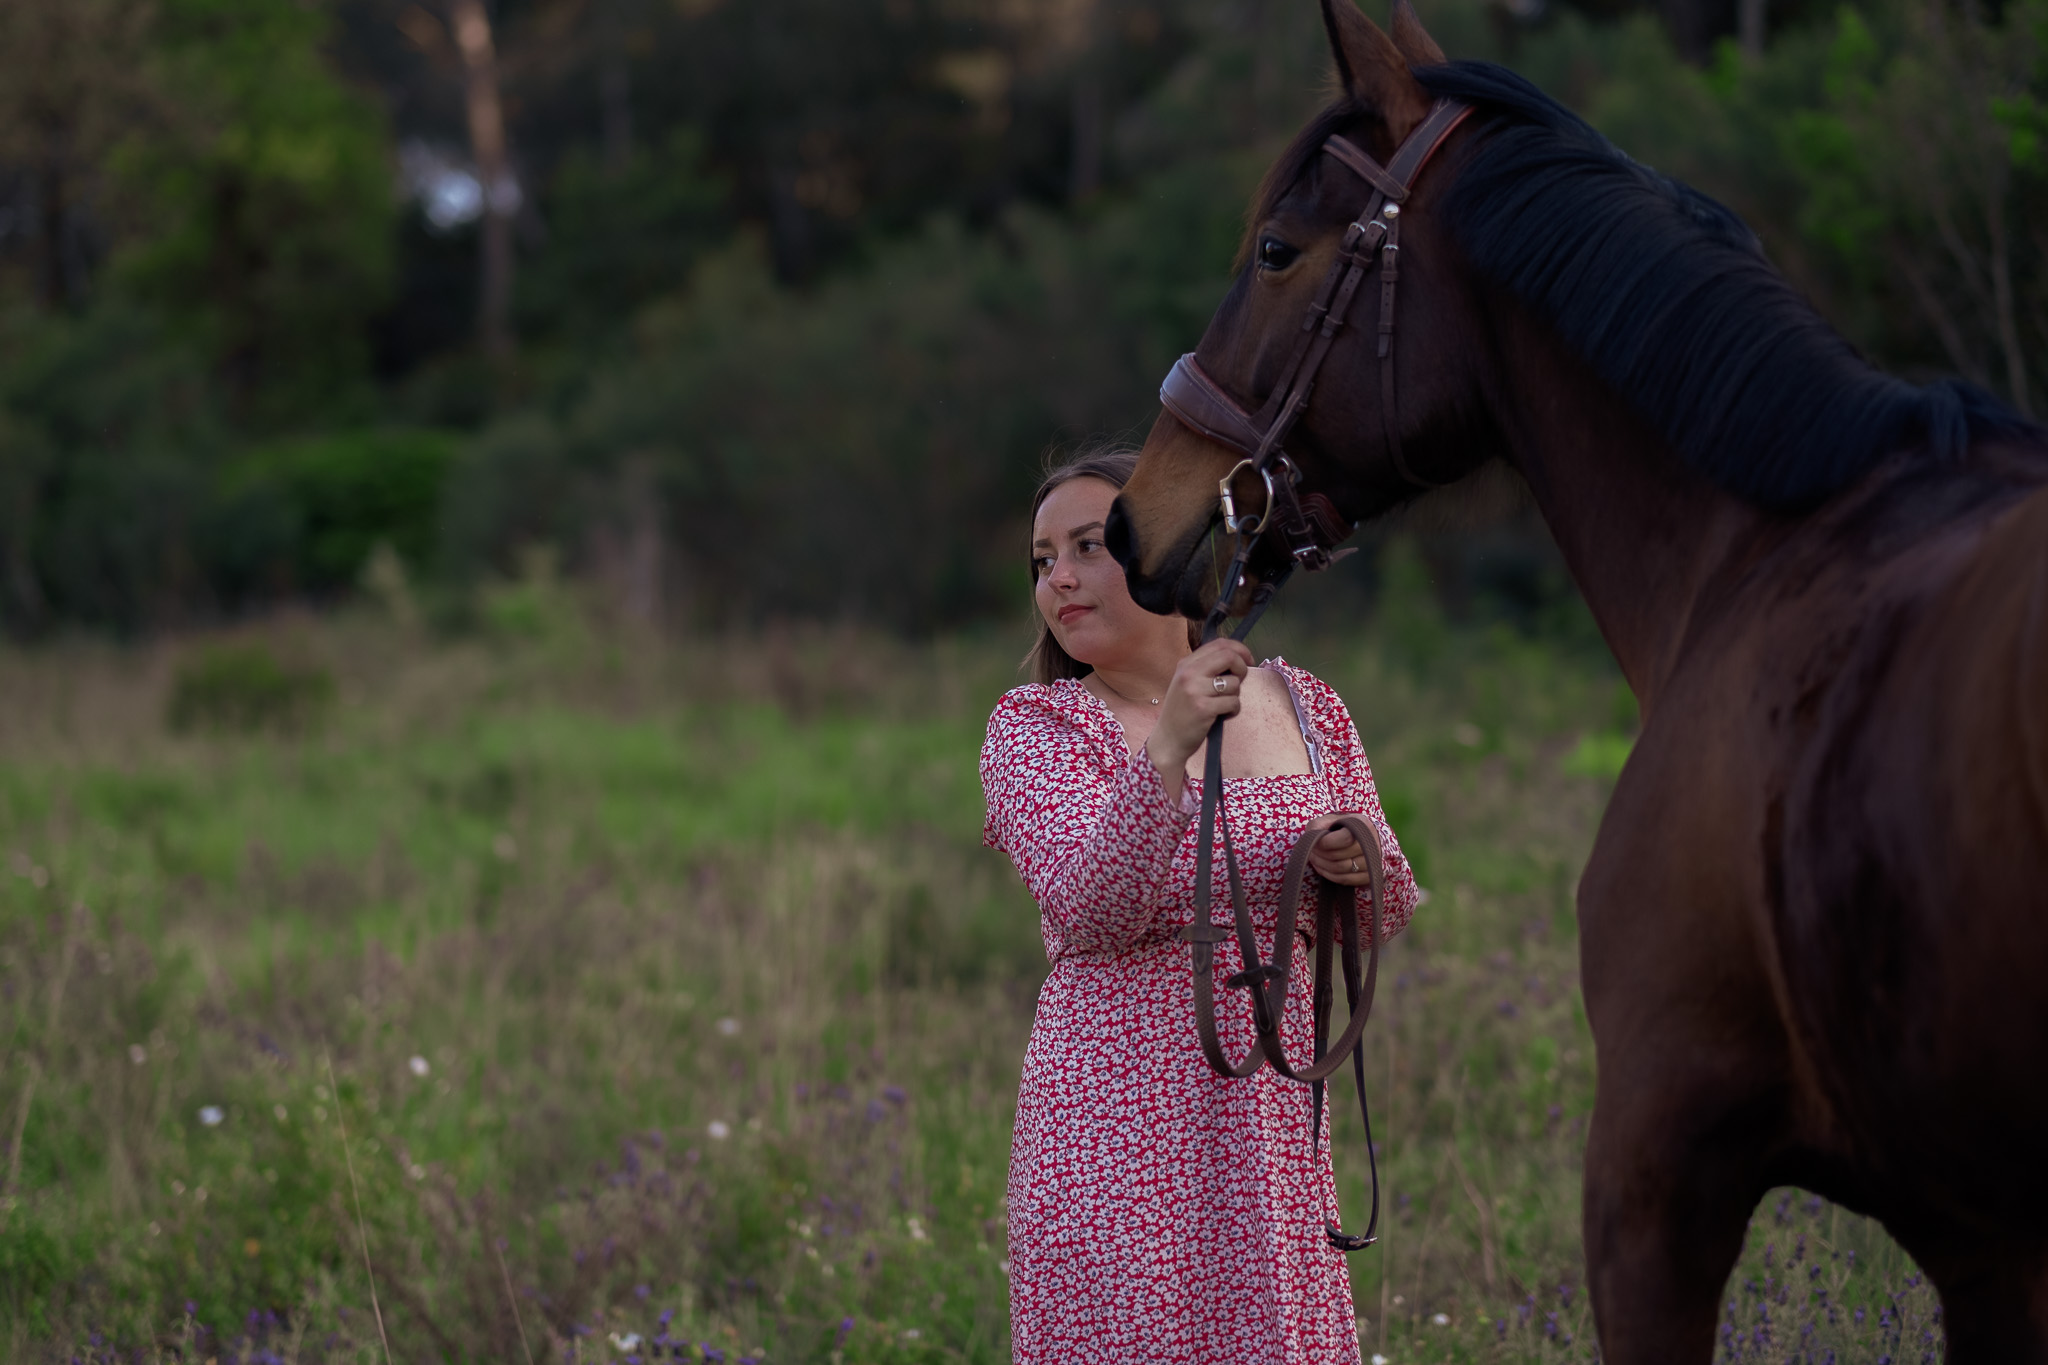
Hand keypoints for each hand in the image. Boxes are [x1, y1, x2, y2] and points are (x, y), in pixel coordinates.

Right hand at [1147, 638, 1253, 794]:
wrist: (1168, 740)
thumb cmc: (1182, 712)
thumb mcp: (1187, 683)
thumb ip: (1206, 668)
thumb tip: (1238, 657)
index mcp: (1186, 664)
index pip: (1219, 644)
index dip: (1239, 650)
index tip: (1247, 660)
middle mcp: (1189, 674)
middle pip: (1229, 656)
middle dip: (1242, 668)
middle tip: (1240, 680)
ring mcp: (1195, 691)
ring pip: (1234, 683)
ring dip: (1235, 695)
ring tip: (1223, 704)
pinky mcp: (1203, 709)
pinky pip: (1233, 702)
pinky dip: (1233, 710)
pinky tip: (1222, 715)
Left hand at [1307, 820, 1374, 886]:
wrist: (1356, 837)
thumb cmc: (1339, 828)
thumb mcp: (1328, 820)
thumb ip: (1318, 826)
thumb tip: (1313, 839)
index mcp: (1363, 825)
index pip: (1344, 839)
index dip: (1325, 843)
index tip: (1316, 842)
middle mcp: (1372, 843)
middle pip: (1341, 856)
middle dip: (1321, 855)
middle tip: (1312, 850)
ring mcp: (1372, 862)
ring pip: (1342, 870)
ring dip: (1323, 865)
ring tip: (1315, 858)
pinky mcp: (1368, 876)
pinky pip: (1345, 880)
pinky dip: (1330, 875)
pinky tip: (1323, 867)